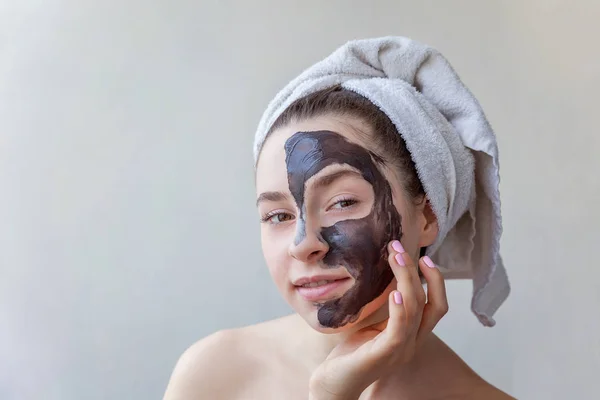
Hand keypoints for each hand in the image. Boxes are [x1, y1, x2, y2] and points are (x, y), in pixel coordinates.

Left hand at [308, 240, 448, 398]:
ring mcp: (401, 350)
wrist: (335, 383)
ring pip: (415, 310)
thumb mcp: (373, 325)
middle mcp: (413, 343)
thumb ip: (386, 308)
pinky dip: (399, 309)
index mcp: (412, 335)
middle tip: (400, 248)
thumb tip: (387, 276)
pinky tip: (393, 292)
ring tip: (395, 257)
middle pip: (432, 304)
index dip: (435, 281)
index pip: (436, 306)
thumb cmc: (352, 353)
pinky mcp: (384, 355)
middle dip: (421, 273)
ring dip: (407, 280)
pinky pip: (399, 329)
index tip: (424, 257)